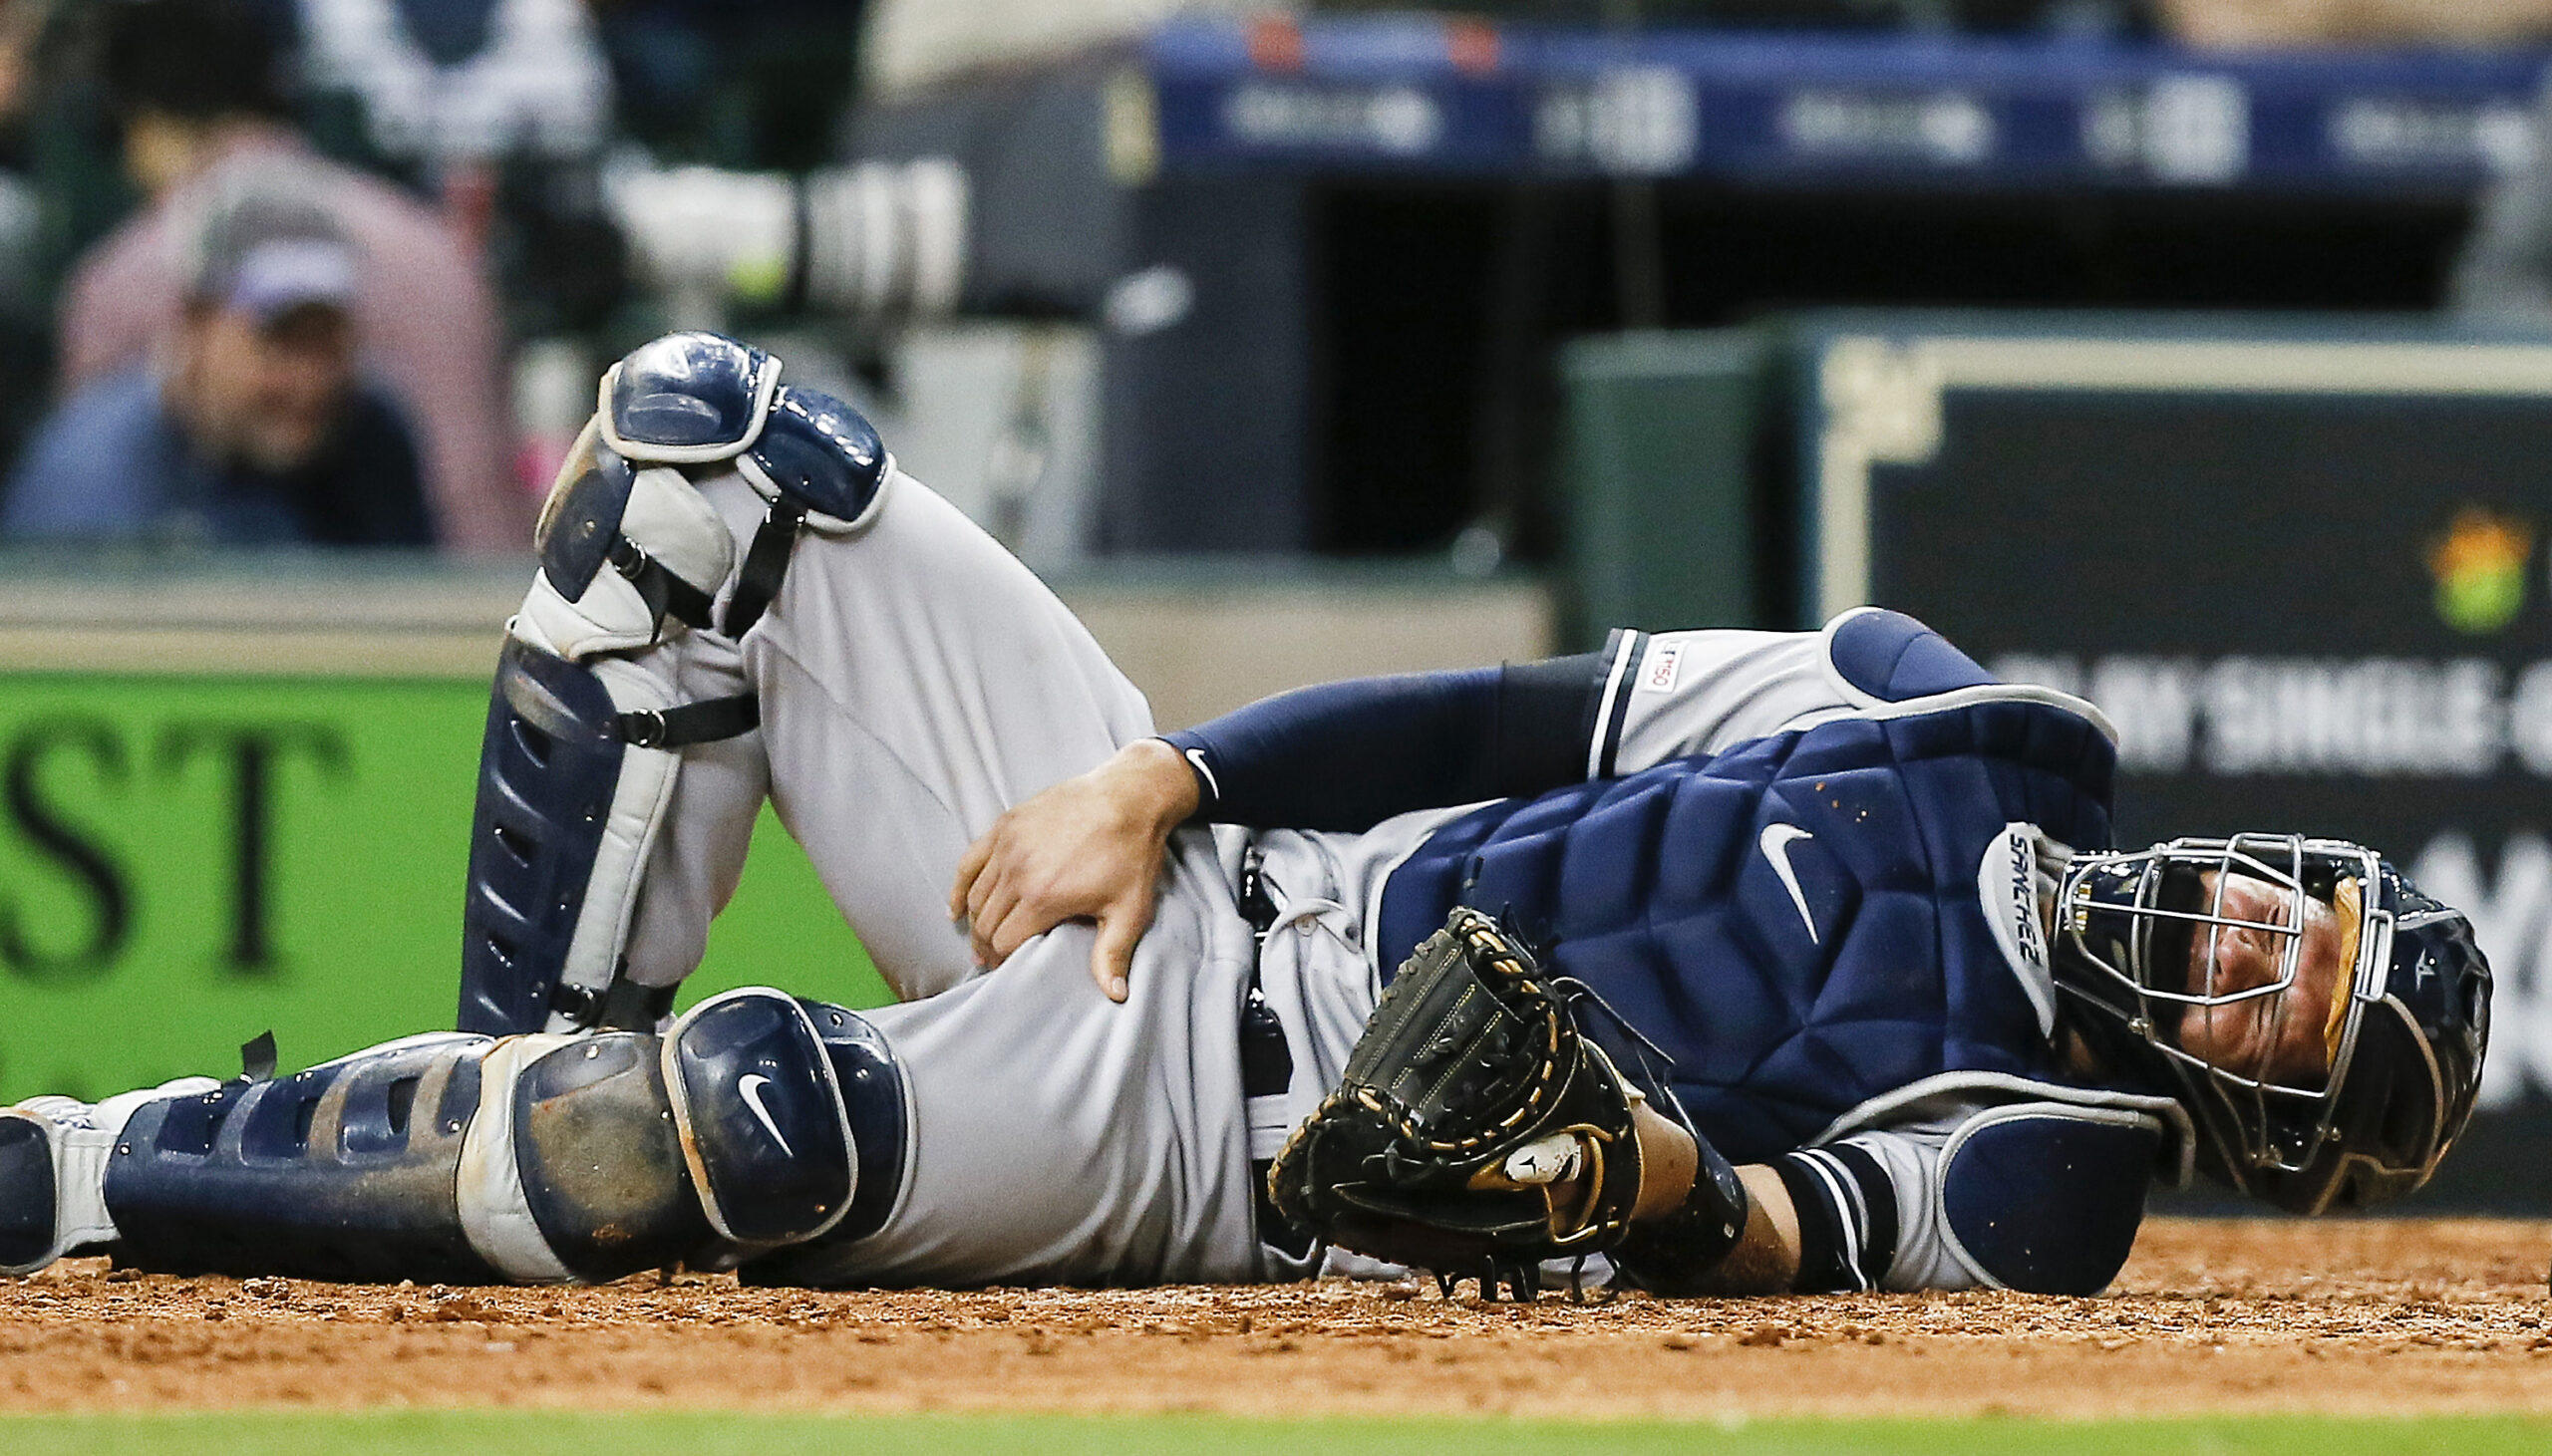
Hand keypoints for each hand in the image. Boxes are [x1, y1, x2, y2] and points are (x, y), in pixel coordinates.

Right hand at [949, 738, 1202, 1000]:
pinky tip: (956, 907)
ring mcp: (1008, 846)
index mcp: (1043, 898)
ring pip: (976, 895)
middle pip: (986, 922)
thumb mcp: (1129, 910)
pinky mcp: (1006, 824)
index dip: (1002, 961)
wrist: (1130, 797)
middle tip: (989, 960)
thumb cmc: (1132, 854)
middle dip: (985, 946)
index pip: (1005, 942)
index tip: (1005, 971)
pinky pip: (969, 861)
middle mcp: (1017, 872)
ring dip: (974, 921)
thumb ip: (1113, 954)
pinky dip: (960, 887)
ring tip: (979, 939)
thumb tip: (1115, 995)